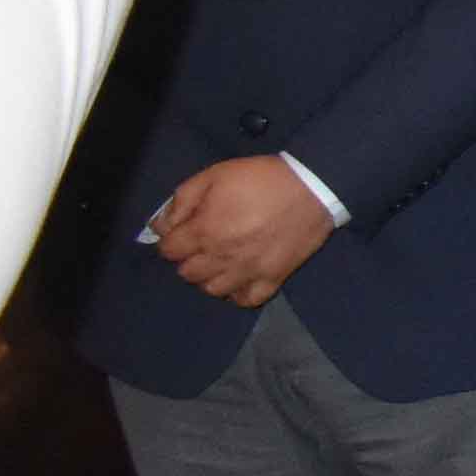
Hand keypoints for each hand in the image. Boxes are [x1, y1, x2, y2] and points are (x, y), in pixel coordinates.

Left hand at [150, 154, 337, 307]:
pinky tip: (240, 279)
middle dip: (189, 258)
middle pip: (187, 273)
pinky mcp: (273, 278)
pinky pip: (246, 300)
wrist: (313, 186)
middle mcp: (221, 258)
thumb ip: (182, 200)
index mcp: (204, 231)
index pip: (168, 250)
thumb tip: (161, 225)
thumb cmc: (260, 178)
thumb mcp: (215, 175)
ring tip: (220, 262)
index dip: (171, 239)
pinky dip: (238, 293)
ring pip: (212, 290)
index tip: (182, 231)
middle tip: (202, 243)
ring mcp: (248, 271)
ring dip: (210, 277)